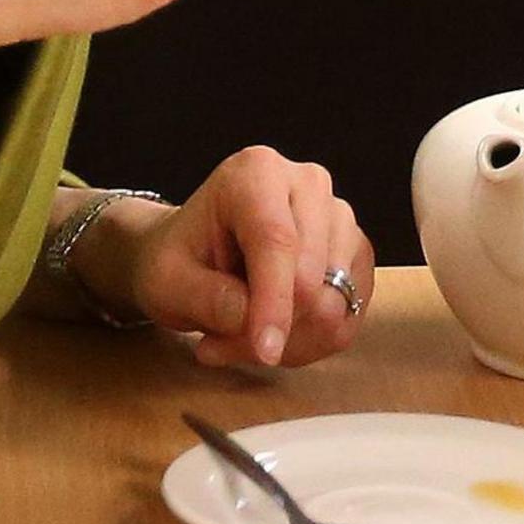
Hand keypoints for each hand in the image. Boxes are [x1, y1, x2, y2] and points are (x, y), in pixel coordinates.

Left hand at [92, 150, 374, 366]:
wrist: (196, 253)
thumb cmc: (180, 259)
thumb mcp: (167, 282)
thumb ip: (207, 299)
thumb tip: (252, 322)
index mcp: (257, 173)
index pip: (278, 241)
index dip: (274, 302)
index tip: (264, 351)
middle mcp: (308, 185)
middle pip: (312, 278)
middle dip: (271, 328)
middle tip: (218, 343)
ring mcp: (339, 217)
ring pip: (335, 304)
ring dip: (288, 340)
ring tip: (241, 336)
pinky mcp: (355, 251)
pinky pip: (348, 317)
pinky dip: (310, 342)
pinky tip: (274, 332)